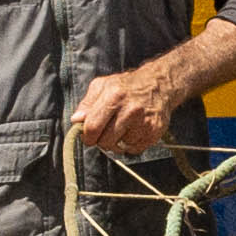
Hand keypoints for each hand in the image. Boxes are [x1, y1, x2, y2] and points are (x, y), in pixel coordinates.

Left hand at [72, 58, 191, 161]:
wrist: (159, 85)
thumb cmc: (126, 86)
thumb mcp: (103, 86)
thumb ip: (87, 103)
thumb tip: (76, 120)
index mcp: (113, 96)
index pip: (92, 128)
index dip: (87, 136)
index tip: (89, 136)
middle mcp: (130, 110)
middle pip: (105, 141)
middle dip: (101, 141)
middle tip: (106, 132)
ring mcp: (143, 123)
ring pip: (119, 147)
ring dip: (117, 142)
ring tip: (122, 128)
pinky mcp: (154, 133)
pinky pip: (133, 150)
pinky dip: (130, 144)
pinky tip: (133, 131)